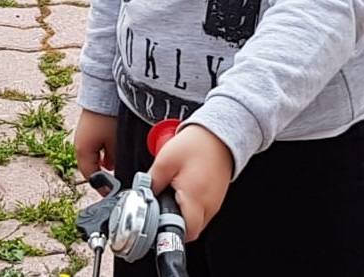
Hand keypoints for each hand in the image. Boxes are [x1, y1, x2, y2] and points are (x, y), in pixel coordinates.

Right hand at [74, 108, 117, 190]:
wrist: (105, 90)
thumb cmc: (109, 115)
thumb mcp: (115, 141)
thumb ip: (115, 158)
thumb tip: (115, 169)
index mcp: (83, 151)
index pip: (91, 176)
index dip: (102, 185)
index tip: (112, 190)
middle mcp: (80, 144)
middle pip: (92, 166)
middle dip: (105, 172)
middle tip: (120, 177)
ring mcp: (84, 135)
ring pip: (95, 154)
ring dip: (106, 159)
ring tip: (121, 161)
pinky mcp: (90, 126)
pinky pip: (97, 143)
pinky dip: (106, 148)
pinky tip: (117, 145)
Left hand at [149, 124, 232, 241]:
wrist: (220, 131)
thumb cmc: (197, 143)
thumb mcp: (165, 161)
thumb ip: (152, 182)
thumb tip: (144, 196)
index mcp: (195, 198)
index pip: (184, 233)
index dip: (167, 231)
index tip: (158, 220)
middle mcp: (209, 204)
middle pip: (191, 229)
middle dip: (174, 222)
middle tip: (164, 207)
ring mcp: (215, 200)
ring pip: (198, 220)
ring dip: (184, 213)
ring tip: (175, 194)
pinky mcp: (218, 194)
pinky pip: (204, 208)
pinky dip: (193, 205)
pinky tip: (185, 189)